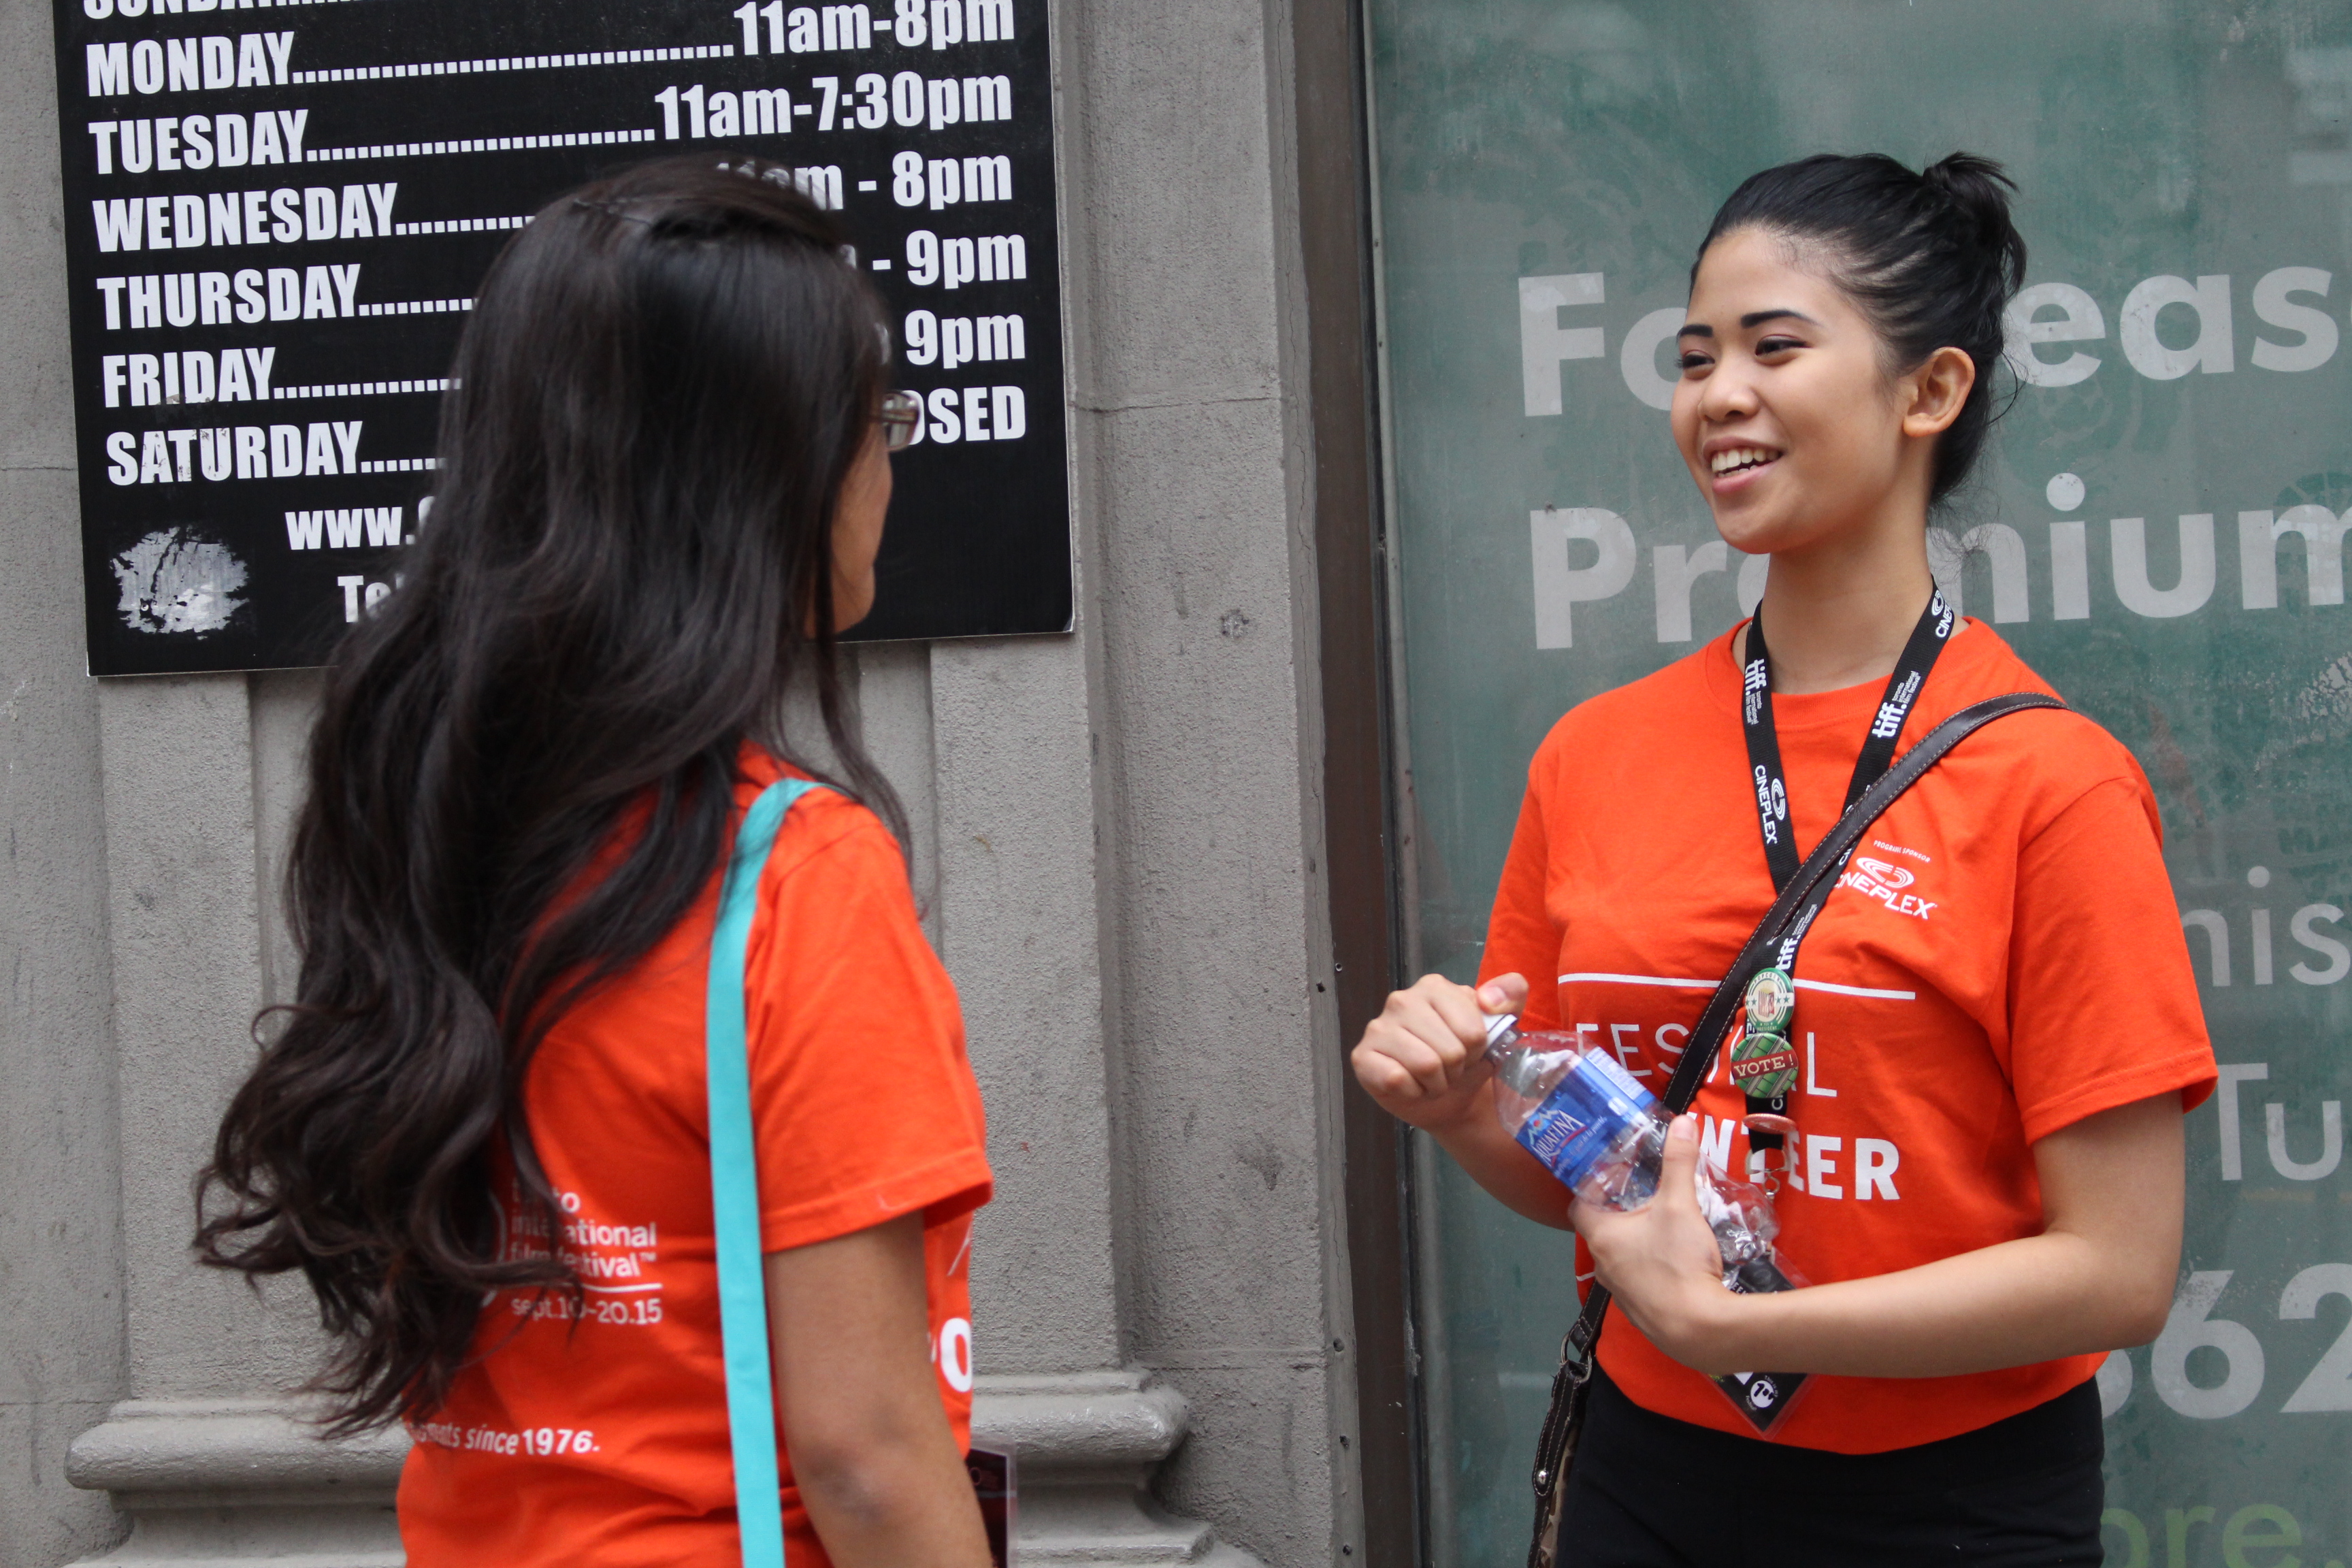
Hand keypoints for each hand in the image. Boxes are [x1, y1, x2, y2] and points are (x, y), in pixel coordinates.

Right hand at [1350, 973, 1527, 1132]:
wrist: (1451, 1099)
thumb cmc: (1470, 1061)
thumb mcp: (1501, 1027)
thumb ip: (1510, 995)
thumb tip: (1489, 999)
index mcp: (1435, 988)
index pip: (1472, 1031)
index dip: (1476, 1052)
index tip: (1469, 1053)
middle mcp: (1401, 1000)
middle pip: (1450, 1051)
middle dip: (1456, 1071)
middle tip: (1449, 1070)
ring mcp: (1377, 1027)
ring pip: (1425, 1065)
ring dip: (1436, 1084)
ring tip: (1432, 1079)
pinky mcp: (1361, 1056)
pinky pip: (1397, 1079)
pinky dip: (1412, 1092)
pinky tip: (1411, 1086)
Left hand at [1572, 1113, 1747, 1373]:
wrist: (1700, 1329)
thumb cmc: (1679, 1262)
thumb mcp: (1680, 1204)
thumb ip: (1680, 1162)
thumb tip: (1685, 1121)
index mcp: (1601, 1236)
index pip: (1580, 1205)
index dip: (1592, 1188)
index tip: (1613, 1175)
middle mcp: (1602, 1265)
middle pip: (1602, 1231)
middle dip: (1621, 1213)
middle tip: (1645, 1195)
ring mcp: (1620, 1293)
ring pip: (1621, 1258)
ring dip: (1637, 1242)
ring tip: (1662, 1225)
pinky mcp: (1641, 1312)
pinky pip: (1639, 1282)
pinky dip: (1651, 1269)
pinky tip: (1675, 1262)